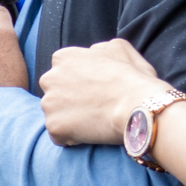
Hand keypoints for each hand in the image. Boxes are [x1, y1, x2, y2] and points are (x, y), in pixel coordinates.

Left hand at [40, 38, 168, 146]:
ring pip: (55, 114)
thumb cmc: (132, 78)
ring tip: (92, 122)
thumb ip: (98, 49)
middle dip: (68, 100)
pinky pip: (59, 135)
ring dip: (69, 119)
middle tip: (92, 107)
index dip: (78, 83)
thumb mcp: (119, 47)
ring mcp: (49, 104)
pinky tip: (89, 135)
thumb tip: (92, 54)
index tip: (93, 91)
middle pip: (54, 92)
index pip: (62, 71)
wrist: (136, 106)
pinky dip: (71, 137)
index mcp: (62, 58)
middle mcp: (49, 78)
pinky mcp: (54, 127)